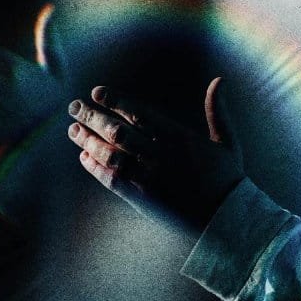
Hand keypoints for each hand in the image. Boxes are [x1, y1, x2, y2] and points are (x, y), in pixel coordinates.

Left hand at [66, 77, 244, 233]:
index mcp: (181, 138)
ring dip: (89, 141)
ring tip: (73, 130)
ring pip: (111, 155)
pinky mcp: (144, 199)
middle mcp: (162, 156)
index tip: (96, 92)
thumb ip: (217, 112)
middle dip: (93, 117)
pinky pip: (113, 181)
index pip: (140, 113)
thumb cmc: (227, 179)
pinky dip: (96, 169)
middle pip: (119, 132)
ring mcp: (151, 178)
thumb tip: (219, 81)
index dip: (116, 101)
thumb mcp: (227, 143)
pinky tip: (84, 158)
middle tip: (73, 107)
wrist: (226, 220)